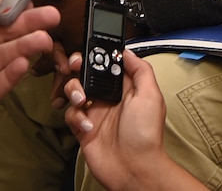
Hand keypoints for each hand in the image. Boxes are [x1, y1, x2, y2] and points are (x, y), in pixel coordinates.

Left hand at [0, 0, 59, 143]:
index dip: (11, 5)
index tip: (31, 0)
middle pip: (2, 31)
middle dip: (27, 23)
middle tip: (50, 17)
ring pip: (5, 54)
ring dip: (26, 45)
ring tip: (44, 40)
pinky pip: (2, 80)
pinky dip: (14, 71)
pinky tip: (25, 62)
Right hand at [63, 50, 205, 190]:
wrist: (134, 169)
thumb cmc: (146, 136)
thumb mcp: (151, 96)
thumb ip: (141, 70)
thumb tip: (127, 52)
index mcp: (124, 87)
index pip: (106, 64)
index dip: (95, 56)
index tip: (87, 53)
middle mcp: (108, 97)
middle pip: (85, 73)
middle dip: (77, 69)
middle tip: (74, 69)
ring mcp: (94, 112)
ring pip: (74, 90)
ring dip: (73, 91)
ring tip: (82, 100)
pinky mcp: (83, 128)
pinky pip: (70, 114)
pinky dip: (75, 117)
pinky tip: (87, 126)